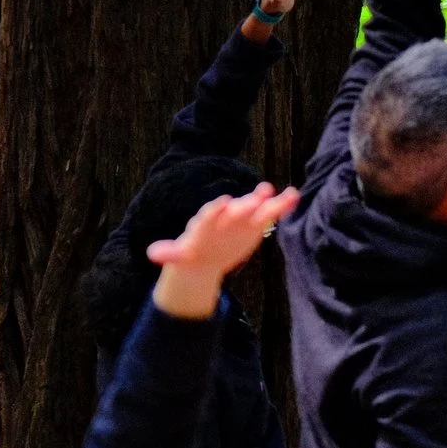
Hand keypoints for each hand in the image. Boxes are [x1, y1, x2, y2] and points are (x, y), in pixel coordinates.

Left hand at [148, 183, 300, 317]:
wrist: (208, 252)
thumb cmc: (193, 250)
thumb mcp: (181, 254)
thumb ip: (171, 253)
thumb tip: (153, 254)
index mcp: (206, 222)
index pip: (210, 213)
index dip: (216, 209)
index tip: (224, 202)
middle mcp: (226, 215)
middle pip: (236, 209)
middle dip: (247, 203)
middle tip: (261, 194)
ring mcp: (243, 217)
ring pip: (257, 207)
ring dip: (269, 200)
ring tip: (287, 193)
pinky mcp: (256, 223)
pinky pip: (270, 213)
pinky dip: (281, 205)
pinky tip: (294, 196)